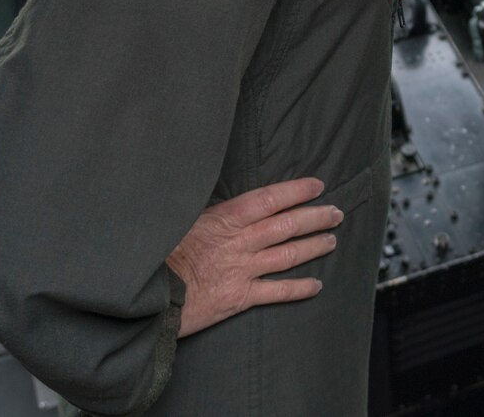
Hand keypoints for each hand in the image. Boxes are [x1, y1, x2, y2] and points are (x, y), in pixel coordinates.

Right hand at [165, 177, 341, 337]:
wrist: (147, 295)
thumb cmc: (159, 256)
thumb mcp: (182, 223)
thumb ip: (210, 215)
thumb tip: (228, 202)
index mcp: (225, 220)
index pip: (270, 199)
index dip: (297, 191)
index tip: (317, 185)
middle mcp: (240, 243)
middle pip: (287, 225)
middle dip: (315, 217)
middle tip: (336, 212)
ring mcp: (242, 270)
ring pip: (288, 254)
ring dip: (313, 246)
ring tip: (331, 240)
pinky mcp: (240, 297)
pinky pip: (278, 291)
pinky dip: (299, 288)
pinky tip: (316, 285)